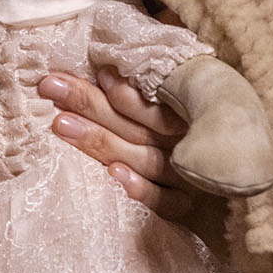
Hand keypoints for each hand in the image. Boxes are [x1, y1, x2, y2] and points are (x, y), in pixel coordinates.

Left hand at [38, 70, 195, 221]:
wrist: (219, 177)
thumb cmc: (177, 126)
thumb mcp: (167, 102)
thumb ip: (141, 89)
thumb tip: (99, 68)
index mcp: (187, 112)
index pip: (152, 100)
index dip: (122, 88)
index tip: (94, 73)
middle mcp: (187, 142)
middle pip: (137, 127)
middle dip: (92, 105)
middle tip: (52, 88)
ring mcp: (187, 176)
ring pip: (144, 160)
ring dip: (101, 142)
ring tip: (61, 125)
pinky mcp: (185, 204)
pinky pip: (166, 202)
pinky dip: (141, 189)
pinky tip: (114, 173)